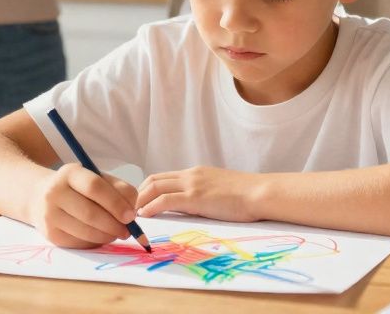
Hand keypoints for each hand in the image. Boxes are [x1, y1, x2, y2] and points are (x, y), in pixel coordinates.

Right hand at [28, 164, 139, 248]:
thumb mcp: (95, 177)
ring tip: (116, 233)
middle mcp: (55, 193)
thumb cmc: (77, 187)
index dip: (116, 203)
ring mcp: (50, 215)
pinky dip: (96, 242)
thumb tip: (132, 212)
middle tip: (127, 231)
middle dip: (114, 225)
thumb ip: (118, 189)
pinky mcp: (51, 234)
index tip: (131, 216)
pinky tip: (101, 236)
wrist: (39, 196)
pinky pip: (80, 243)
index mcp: (69, 173)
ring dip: (107, 236)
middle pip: (90, 213)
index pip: (95, 187)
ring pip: (86, 231)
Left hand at [136, 166, 259, 221]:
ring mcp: (192, 184)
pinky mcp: (195, 197)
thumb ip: (202, 194)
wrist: (260, 193)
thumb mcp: (218, 190)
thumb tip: (191, 206)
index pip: (163, 177)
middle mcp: (190, 175)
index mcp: (195, 173)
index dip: (147, 189)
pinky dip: (150, 207)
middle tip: (130, 210)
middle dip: (137, 194)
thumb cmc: (246, 196)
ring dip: (139, 200)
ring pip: (154, 186)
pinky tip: (144, 216)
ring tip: (132, 215)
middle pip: (153, 179)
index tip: (139, 203)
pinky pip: (164, 200)